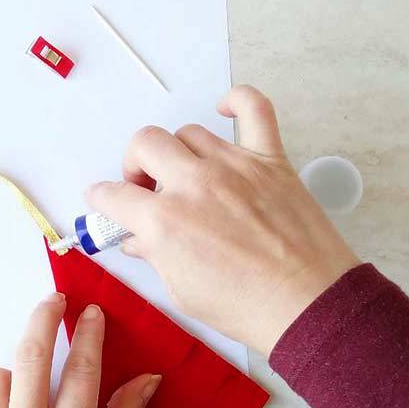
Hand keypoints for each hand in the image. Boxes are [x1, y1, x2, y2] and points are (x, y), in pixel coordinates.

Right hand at [86, 85, 358, 355]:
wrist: (306, 306)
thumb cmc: (244, 306)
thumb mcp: (181, 290)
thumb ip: (154, 255)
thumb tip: (138, 240)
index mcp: (164, 221)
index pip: (112, 195)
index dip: (101, 199)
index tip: (105, 201)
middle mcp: (193, 184)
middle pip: (145, 144)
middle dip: (135, 165)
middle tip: (147, 188)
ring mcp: (233, 166)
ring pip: (189, 132)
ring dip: (179, 152)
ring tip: (188, 174)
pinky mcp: (270, 160)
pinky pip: (254, 109)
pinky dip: (237, 101)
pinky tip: (225, 110)